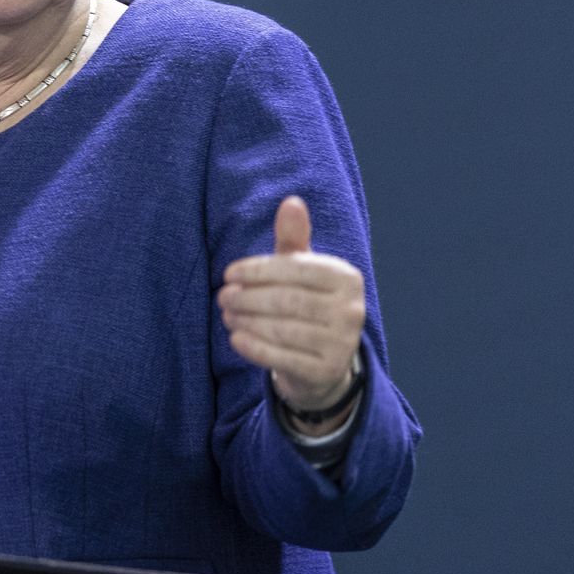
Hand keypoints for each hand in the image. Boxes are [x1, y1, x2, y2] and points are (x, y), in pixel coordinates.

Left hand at [218, 196, 365, 429]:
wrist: (322, 364)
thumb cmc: (306, 305)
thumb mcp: (301, 271)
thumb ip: (293, 240)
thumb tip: (291, 201)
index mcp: (347, 277)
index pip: (295, 269)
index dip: (257, 270)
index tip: (228, 274)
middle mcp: (352, 310)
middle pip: (287, 300)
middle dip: (248, 297)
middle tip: (222, 297)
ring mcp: (343, 343)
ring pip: (282, 329)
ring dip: (246, 320)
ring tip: (227, 314)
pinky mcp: (328, 371)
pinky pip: (282, 358)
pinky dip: (254, 347)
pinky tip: (235, 338)